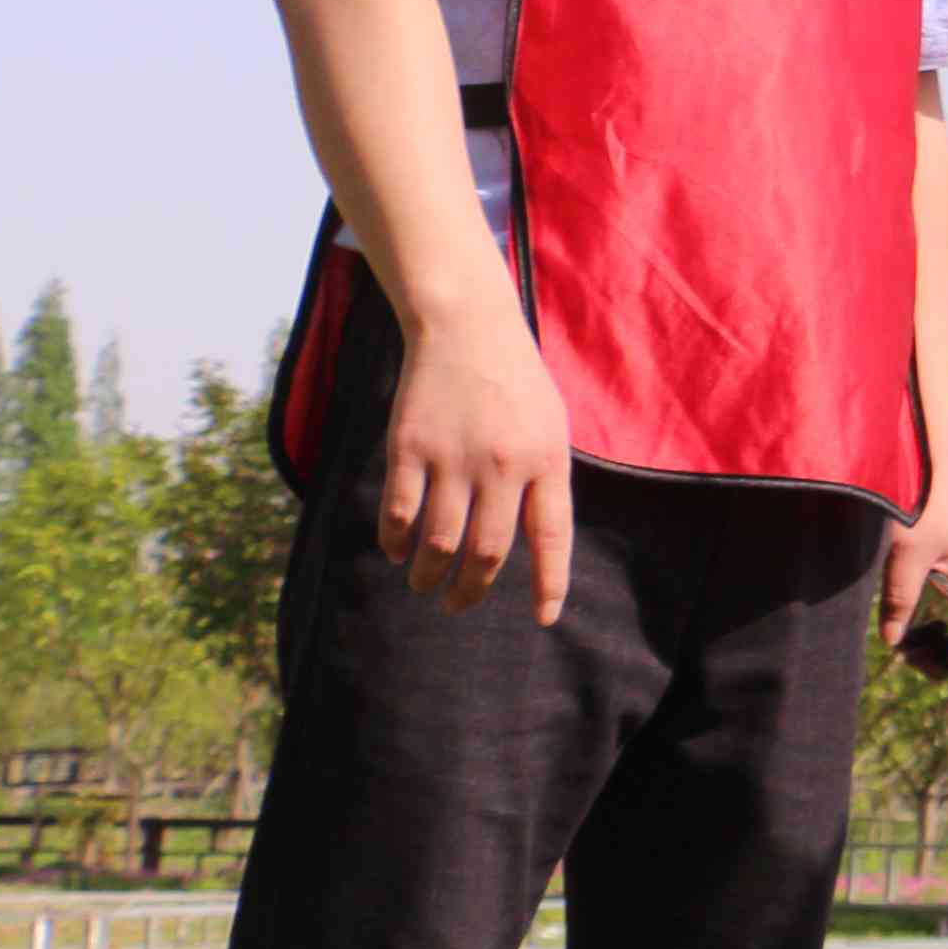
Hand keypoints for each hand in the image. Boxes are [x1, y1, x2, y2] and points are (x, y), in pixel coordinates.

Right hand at [381, 302, 573, 623]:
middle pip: (488, 551)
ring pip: (439, 541)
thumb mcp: (552, 428)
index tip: (545, 619)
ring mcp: (453, 457)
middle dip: (471, 589)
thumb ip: (545, 481)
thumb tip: (535, 541)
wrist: (467, 329)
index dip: (549, 583)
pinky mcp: (408, 448)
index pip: (551, 537)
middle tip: (458, 604)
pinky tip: (396, 552)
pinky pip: (400, 511)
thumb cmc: (515, 383)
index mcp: (546, 461)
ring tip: (425, 584)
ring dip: (429, 573)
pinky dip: (395, 541)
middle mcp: (503, 465)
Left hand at [880, 475, 947, 658]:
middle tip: (916, 667)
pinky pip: (939, 596)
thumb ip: (900, 600)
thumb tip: (894, 641)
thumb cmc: (922, 506)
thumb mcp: (907, 558)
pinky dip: (925, 613)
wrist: (925, 462)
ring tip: (906, 649)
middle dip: (945, 652)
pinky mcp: (945, 557)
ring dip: (932, 633)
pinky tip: (903, 620)